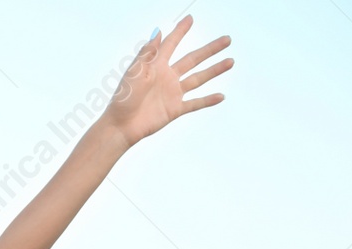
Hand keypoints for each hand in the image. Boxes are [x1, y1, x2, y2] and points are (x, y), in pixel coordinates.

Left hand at [99, 15, 232, 149]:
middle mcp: (167, 77)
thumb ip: (148, 53)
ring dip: (215, 70)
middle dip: (210, 50)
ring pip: (198, 79)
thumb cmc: (123, 99)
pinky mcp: (174, 109)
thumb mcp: (134, 72)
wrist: (121, 126)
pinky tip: (221, 96)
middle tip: (227, 39)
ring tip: (230, 61)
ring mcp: (172, 93)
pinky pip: (195, 103)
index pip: (171, 44)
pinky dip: (208, 100)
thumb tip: (157, 32)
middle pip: (193, 59)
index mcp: (155, 66)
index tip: (190, 19)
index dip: (180, 31)